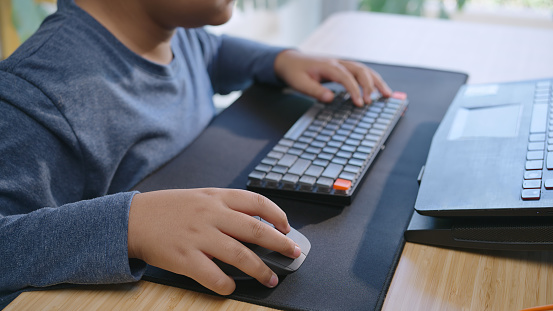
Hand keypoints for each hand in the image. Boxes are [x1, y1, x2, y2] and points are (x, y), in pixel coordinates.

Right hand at [127, 188, 300, 294]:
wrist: (133, 219)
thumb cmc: (170, 209)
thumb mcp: (200, 197)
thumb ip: (225, 206)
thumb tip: (257, 222)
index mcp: (216, 197)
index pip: (257, 202)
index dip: (277, 215)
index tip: (287, 227)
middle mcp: (210, 214)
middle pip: (255, 230)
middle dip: (280, 244)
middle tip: (293, 253)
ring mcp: (198, 236)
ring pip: (239, 255)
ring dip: (260, 269)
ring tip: (271, 279)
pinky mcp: (184, 258)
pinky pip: (213, 275)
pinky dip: (226, 283)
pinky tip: (232, 286)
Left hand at [274, 49, 391, 106]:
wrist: (290, 61)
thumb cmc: (295, 72)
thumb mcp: (300, 83)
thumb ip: (315, 91)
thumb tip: (330, 98)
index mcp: (328, 65)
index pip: (346, 77)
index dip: (354, 89)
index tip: (360, 103)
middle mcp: (338, 62)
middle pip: (360, 70)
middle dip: (369, 85)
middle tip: (372, 101)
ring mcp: (342, 64)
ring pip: (364, 70)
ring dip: (376, 81)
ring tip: (388, 94)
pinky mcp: (344, 68)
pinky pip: (361, 72)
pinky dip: (372, 80)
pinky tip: (379, 90)